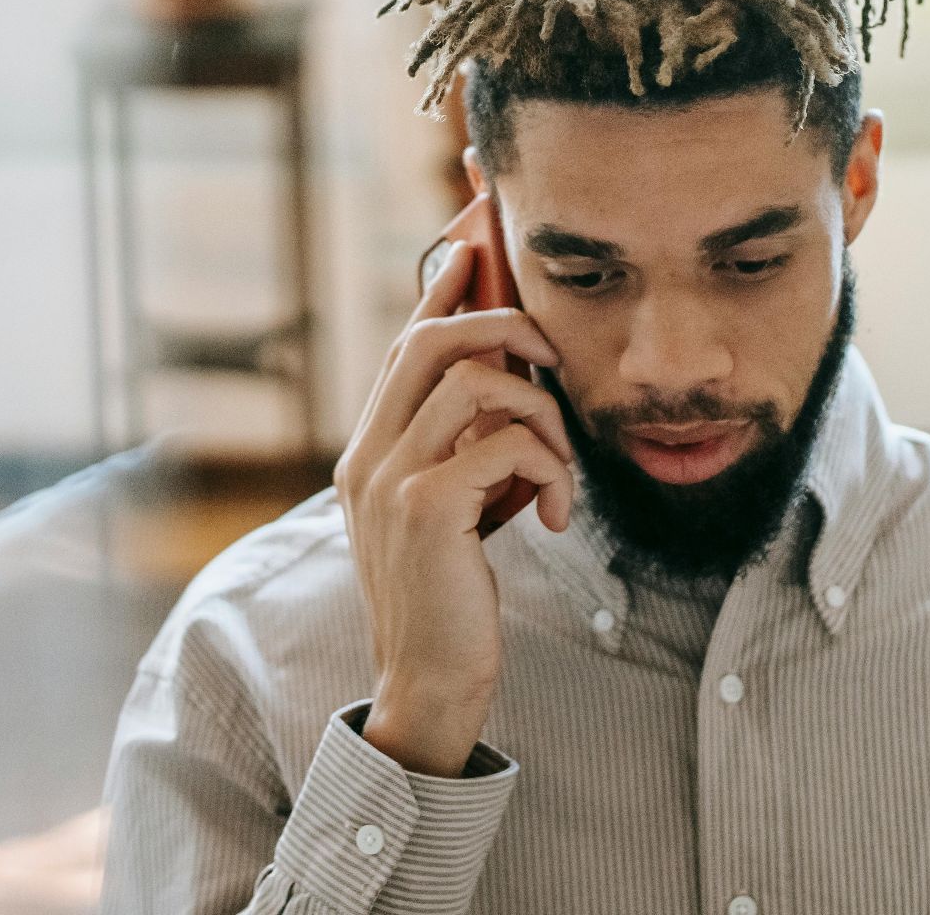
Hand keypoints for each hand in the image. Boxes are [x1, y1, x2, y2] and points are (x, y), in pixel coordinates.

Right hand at [331, 240, 574, 776]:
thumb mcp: (448, 512)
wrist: (430, 679)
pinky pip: (505, 445)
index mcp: (369, 450)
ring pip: (478, 384)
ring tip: (561, 470)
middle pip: (433, 341)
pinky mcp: (426, 508)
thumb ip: (458, 453)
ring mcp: (390, 479)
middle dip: (505, 325)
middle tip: (554, 355)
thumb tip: (505, 393)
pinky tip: (558, 514)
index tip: (468, 250)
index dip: (437, 293)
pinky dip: (551, 469)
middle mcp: (368, 455)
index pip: (403, 348)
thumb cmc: (450, 597)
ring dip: (543, 415)